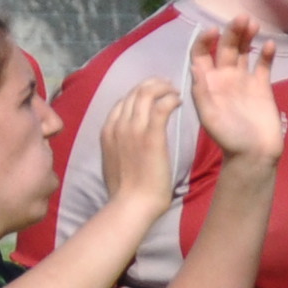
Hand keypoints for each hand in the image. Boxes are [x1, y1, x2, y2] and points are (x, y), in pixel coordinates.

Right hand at [96, 78, 188, 225]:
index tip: (153, 93)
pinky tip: (179, 102)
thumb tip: (127, 141)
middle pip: (135, 92)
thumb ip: (118, 145)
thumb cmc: (125, 190)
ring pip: (147, 93)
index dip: (139, 92)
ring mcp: (133, 128)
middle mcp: (118, 125)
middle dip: (153, 84)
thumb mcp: (113, 161)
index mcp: (107, 131)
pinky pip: (162, 105)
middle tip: (168, 86)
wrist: (132, 204)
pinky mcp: (151, 135)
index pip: (122, 101)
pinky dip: (171, 98)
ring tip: (175, 92)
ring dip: (164, 88)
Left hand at [187, 17, 285, 169]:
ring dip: (247, 36)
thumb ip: (201, 92)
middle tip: (242, 18)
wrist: (254, 154)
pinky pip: (263, 64)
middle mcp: (224, 77)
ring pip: (244, 51)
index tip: (214, 30)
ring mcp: (244, 80)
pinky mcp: (262, 85)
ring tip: (253, 24)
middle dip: (231, 31)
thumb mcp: (209, 117)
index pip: (201, 54)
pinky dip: (267, 53)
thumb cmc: (228, 138)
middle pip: (225, 47)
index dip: (205, 40)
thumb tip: (194, 65)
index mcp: (208, 83)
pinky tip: (270, 45)